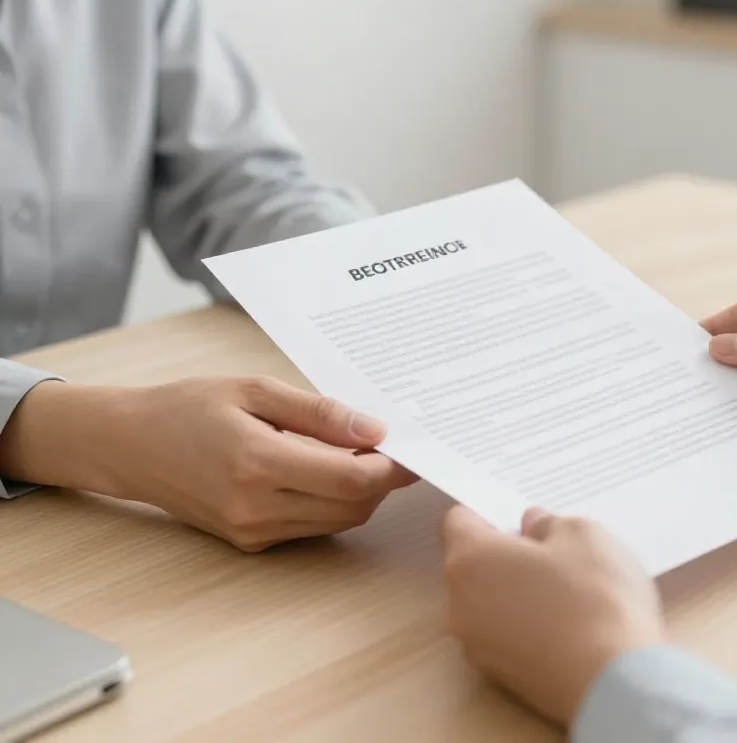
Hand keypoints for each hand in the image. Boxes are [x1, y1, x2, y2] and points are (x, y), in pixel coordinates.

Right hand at [0, 376, 416, 549]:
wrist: (131, 446)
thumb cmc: (189, 406)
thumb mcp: (255, 390)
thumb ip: (318, 411)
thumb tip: (374, 428)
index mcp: (257, 463)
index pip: (350, 478)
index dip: (391, 466)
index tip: (410, 446)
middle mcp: (257, 508)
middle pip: (352, 505)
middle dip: (383, 480)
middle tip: (393, 445)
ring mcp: (253, 531)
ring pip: (339, 521)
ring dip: (362, 492)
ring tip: (362, 453)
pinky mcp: (251, 542)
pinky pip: (314, 527)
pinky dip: (334, 503)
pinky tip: (330, 471)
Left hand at [441, 506, 664, 724]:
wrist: (614, 684)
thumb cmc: (595, 597)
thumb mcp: (583, 534)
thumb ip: (548, 523)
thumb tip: (531, 528)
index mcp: (469, 560)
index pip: (457, 520)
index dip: (489, 513)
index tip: (521, 518)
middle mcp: (459, 605)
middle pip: (471, 564)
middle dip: (505, 553)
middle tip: (553, 552)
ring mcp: (477, 647)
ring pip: (488, 602)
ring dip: (516, 591)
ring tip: (567, 592)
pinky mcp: (500, 678)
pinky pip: (505, 635)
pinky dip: (526, 625)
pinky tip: (567, 626)